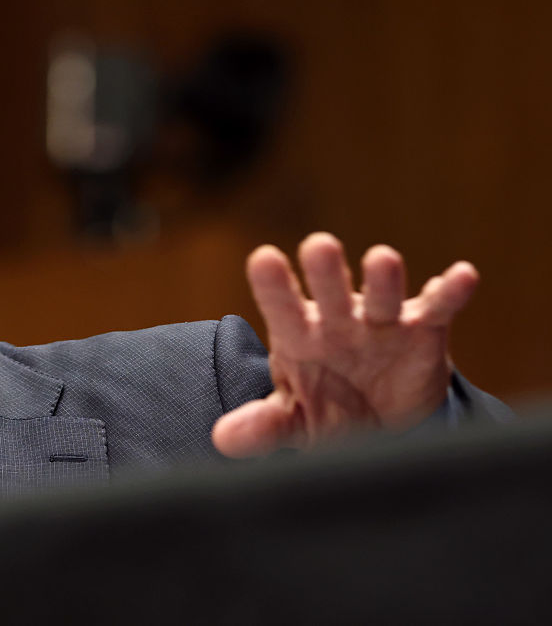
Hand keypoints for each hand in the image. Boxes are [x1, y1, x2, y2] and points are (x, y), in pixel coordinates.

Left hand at [211, 232, 478, 457]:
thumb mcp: (292, 422)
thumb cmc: (326, 409)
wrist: (380, 424)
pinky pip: (437, 308)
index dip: (273, 284)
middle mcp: (337, 320)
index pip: (281, 306)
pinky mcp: (422, 330)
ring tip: (382, 260)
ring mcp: (379, 321)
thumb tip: (223, 439)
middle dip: (326, 270)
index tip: (263, 258)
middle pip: (329, 290)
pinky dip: (450, 292)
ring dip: (383, 280)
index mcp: (298, 335)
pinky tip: (461, 276)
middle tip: (318, 245)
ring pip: (381, 295)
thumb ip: (263, 426)